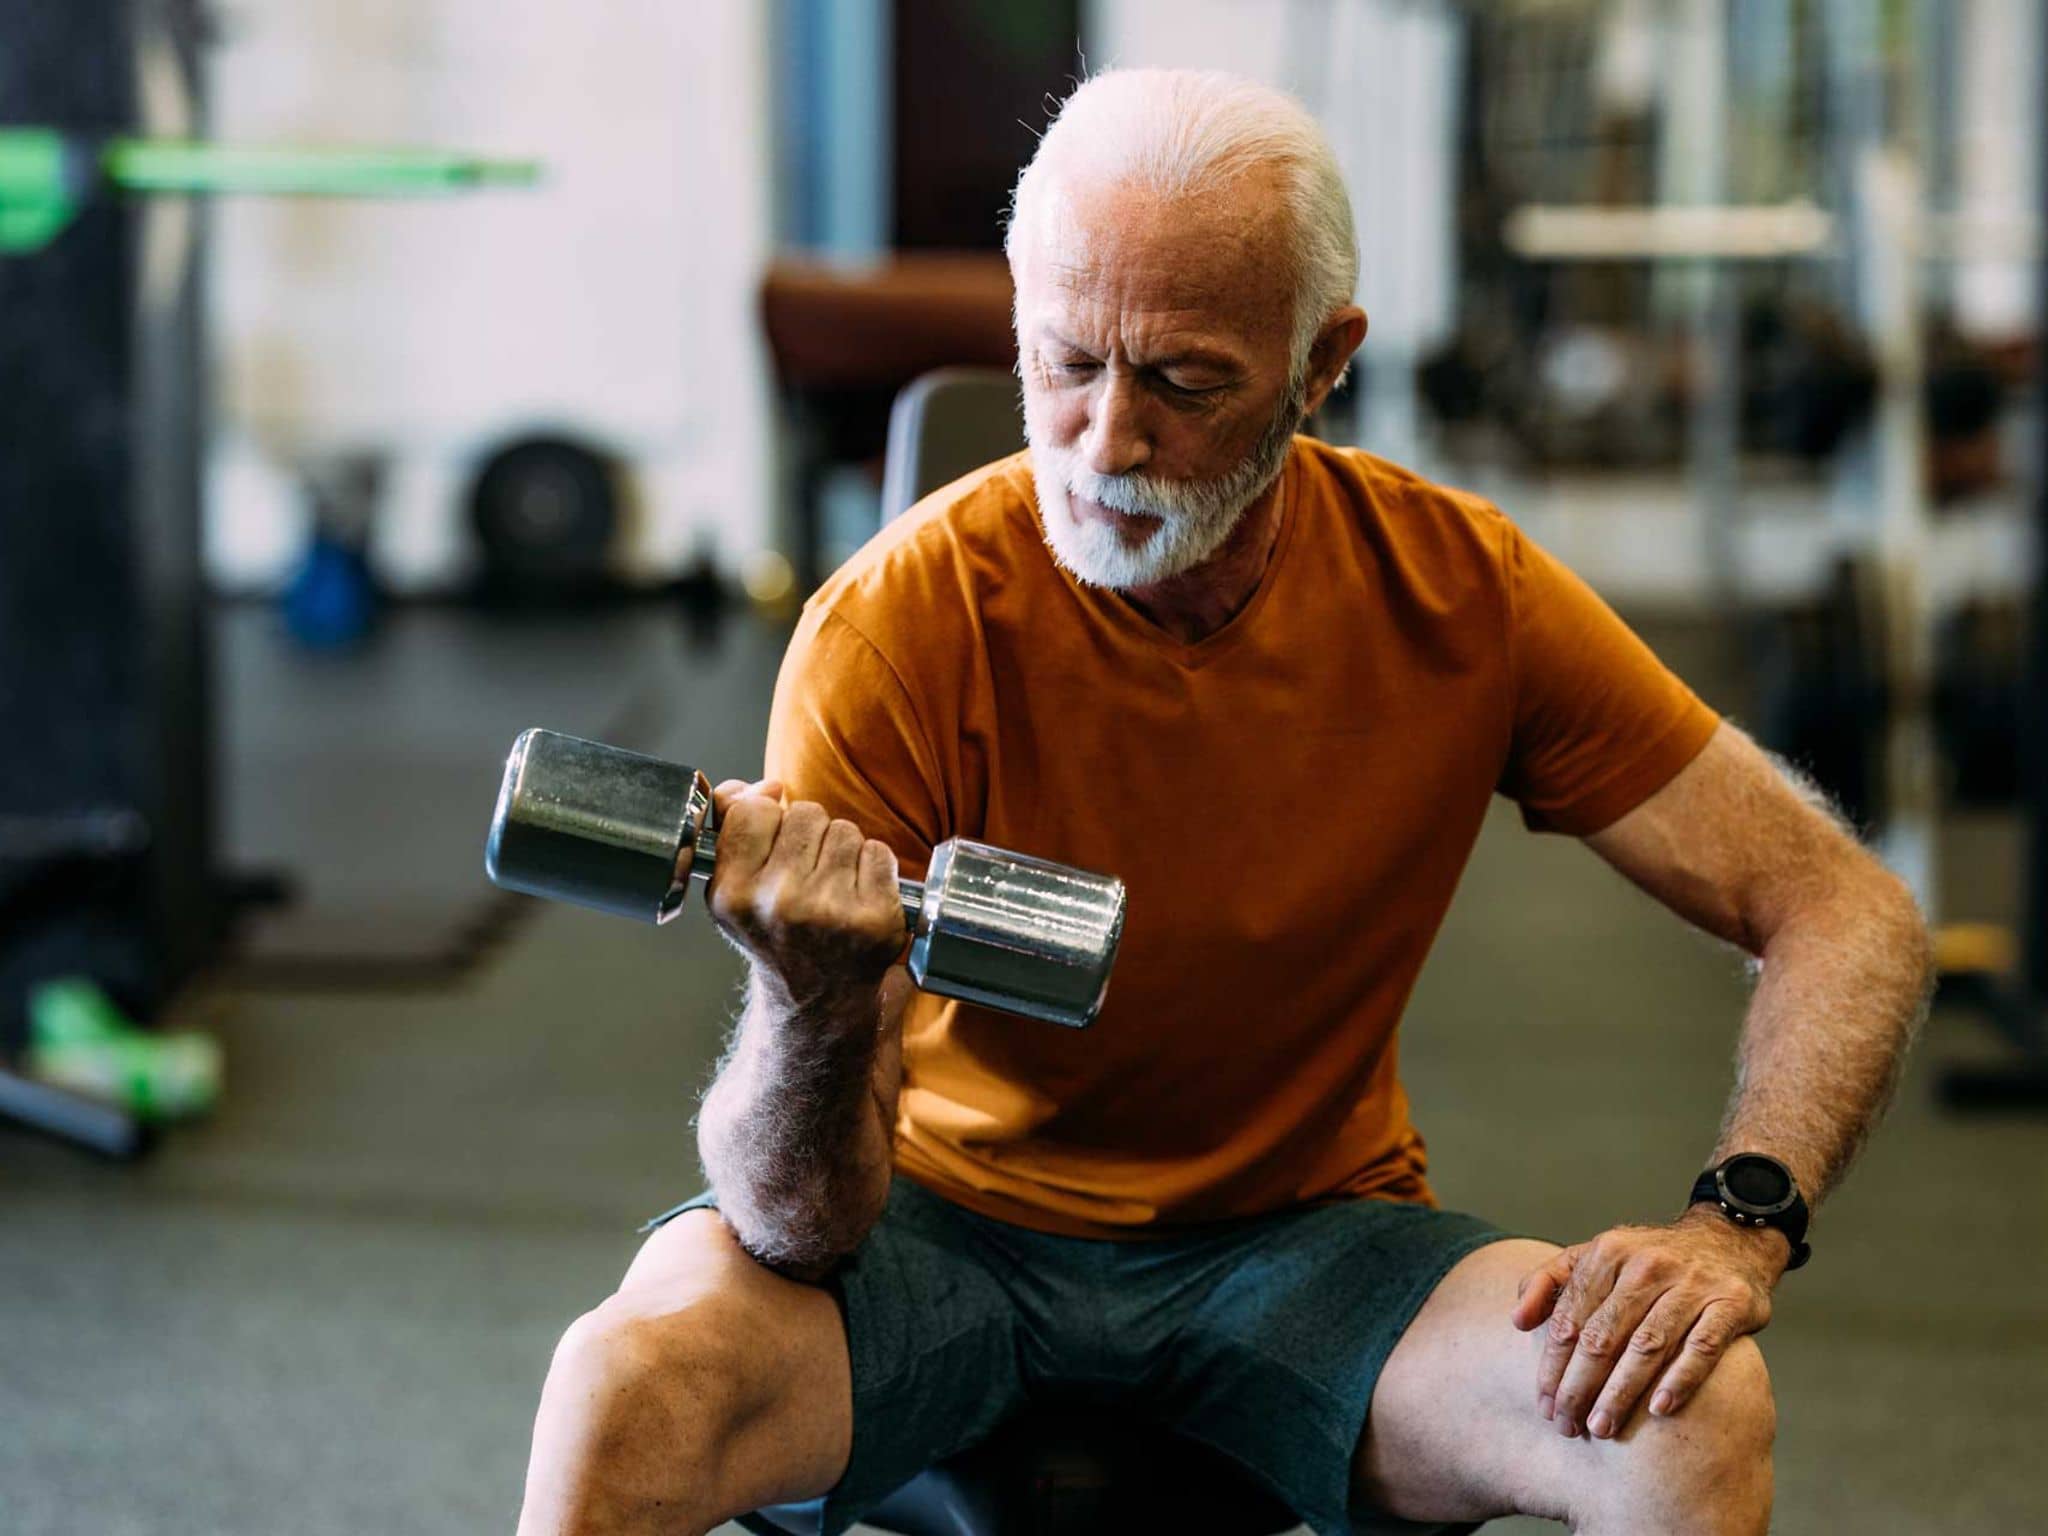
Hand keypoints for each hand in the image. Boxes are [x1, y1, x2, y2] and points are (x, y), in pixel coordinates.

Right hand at [705, 779, 905, 1010]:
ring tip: (832, 888)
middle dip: (810, 835)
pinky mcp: (876, 918)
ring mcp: (830, 912)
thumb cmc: (774, 931)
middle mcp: (779, 904)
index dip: (768, 820)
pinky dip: (874, 868)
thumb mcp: (734, 886)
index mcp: (733, 894)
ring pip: (845, 830)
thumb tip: (765, 787)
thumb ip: (733, 823)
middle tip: (806, 876)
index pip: (754, 810)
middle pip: (806, 813)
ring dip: (843, 850)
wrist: (815, 998)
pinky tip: (858, 897)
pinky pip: (879, 852)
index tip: (773, 846)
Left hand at [1510, 1210, 1786, 1439]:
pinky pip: (1702, 1347)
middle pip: (1604, 1336)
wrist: (1727, 1241)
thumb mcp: (1594, 1256)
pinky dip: (1680, 1379)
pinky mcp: (1731, 1303)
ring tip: (1602, 1426)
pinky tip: (1658, 1409)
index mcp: (1608, 1253)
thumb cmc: (1648, 1260)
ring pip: (1647, 1345)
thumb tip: (1517, 1320)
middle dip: (1580, 1386)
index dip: (1553, 1366)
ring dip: (1621, 1391)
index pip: (1571, 1318)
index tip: (1545, 1404)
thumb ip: (1549, 1281)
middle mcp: (1647, 1265)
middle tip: (1568, 1426)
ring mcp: (1692, 1283)